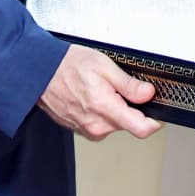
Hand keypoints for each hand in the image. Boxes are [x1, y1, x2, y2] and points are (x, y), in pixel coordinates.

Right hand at [39, 45, 160, 139]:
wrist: (38, 71)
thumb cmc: (67, 65)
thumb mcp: (104, 66)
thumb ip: (129, 84)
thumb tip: (148, 94)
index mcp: (106, 110)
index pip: (142, 129)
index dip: (154, 121)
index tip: (156, 111)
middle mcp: (97, 126)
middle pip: (128, 124)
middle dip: (129, 107)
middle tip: (116, 86)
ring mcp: (86, 129)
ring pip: (113, 124)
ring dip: (113, 109)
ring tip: (98, 88)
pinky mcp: (78, 129)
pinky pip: (99, 123)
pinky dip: (99, 111)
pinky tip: (89, 94)